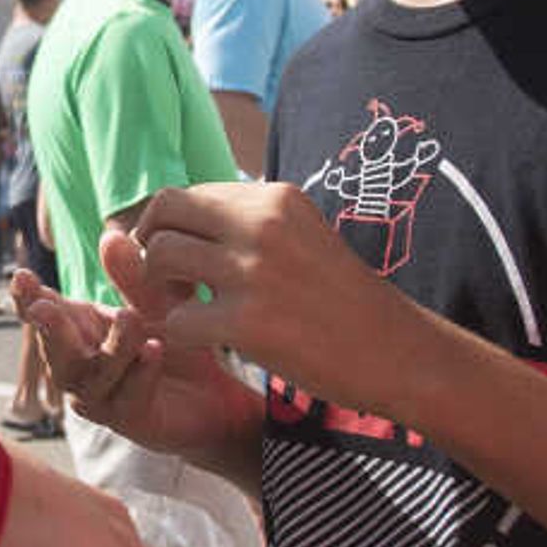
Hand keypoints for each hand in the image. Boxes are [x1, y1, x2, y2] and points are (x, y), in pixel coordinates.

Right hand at [7, 264, 263, 462]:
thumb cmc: (175, 345)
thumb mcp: (157, 304)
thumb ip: (133, 276)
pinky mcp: (130, 420)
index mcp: (78, 332)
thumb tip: (111, 236)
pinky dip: (140, 372)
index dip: (28, 298)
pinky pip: (129, 396)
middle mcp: (79, 367)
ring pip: (92, 376)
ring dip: (111, 346)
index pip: (44, 314)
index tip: (20, 276)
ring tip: (130, 317)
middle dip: (48, 328)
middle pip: (55, 351)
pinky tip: (154, 349)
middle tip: (44, 307)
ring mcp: (100, 398)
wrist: (216, 396)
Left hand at [108, 183, 431, 405]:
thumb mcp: (303, 235)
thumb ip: (252, 220)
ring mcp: (254, 272)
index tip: (179, 259)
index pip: (189, 194)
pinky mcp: (247, 324)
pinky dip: (178, 333)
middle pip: (165, 212)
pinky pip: (175, 319)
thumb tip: (189, 213)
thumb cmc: (343, 300)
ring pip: (160, 258)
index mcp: (275, 198)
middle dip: (151, 245)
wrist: (396, 353)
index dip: (170, 227)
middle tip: (169, 280)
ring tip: (185, 308)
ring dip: (159, 288)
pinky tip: (205, 341)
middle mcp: (263, 224)